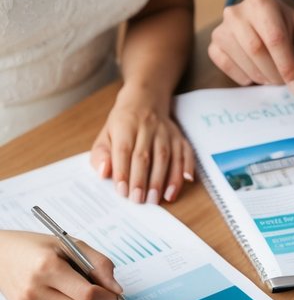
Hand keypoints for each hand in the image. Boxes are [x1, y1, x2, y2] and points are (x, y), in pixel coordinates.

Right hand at [0, 231, 121, 299]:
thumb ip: (98, 263)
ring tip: (83, 292)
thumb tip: (116, 289)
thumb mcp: (70, 244)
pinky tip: (64, 297)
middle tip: (108, 299)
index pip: (87, 294)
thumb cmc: (36, 247)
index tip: (115, 295)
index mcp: (47, 267)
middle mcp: (35, 290)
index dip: (107, 298)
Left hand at [90, 88, 195, 203]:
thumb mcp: (105, 135)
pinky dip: (187, 166)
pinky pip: (186, 152)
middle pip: (145, 156)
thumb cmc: (123, 124)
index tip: (122, 191)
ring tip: (158, 199)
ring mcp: (166, 132)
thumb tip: (104, 172)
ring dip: (163, 179)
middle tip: (139, 200)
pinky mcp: (179, 136)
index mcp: (125, 125)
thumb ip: (101, 155)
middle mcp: (147, 127)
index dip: (123, 172)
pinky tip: (186, 181)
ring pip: (166, 156)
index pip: (124, 150)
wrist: (145, 100)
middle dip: (142, 180)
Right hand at [208, 0, 293, 91]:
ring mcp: (222, 29)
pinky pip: (228, 67)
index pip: (275, 38)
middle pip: (257, 51)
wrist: (264, 19)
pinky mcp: (214, 45)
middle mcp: (236, 12)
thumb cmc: (289, 26)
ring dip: (263, 77)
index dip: (288, 65)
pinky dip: (246, 77)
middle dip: (275, 73)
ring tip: (275, 76)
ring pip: (243, 62)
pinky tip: (258, 73)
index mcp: (261, 1)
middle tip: (286, 82)